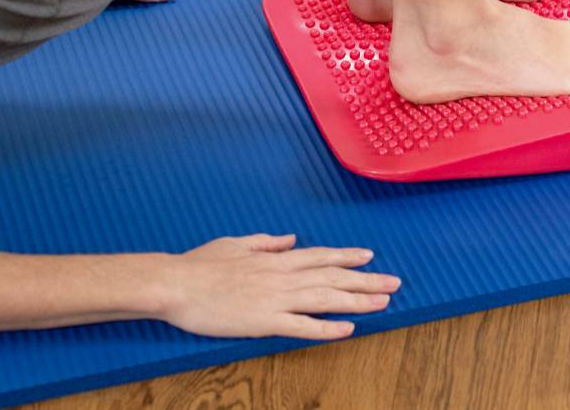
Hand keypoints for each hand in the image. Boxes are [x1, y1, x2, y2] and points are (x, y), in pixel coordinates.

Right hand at [156, 233, 400, 339]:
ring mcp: (275, 298)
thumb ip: (266, 243)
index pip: (320, 256)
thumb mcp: (236, 244)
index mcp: (274, 258)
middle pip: (332, 276)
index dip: (347, 256)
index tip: (369, 256)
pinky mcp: (264, 321)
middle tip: (393, 283)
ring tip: (382, 303)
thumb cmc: (200, 265)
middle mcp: (281, 276)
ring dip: (357, 301)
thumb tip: (289, 239)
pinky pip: (302, 326)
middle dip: (366, 280)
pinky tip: (347, 329)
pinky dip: (327, 328)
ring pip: (325, 298)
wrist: (176, 284)